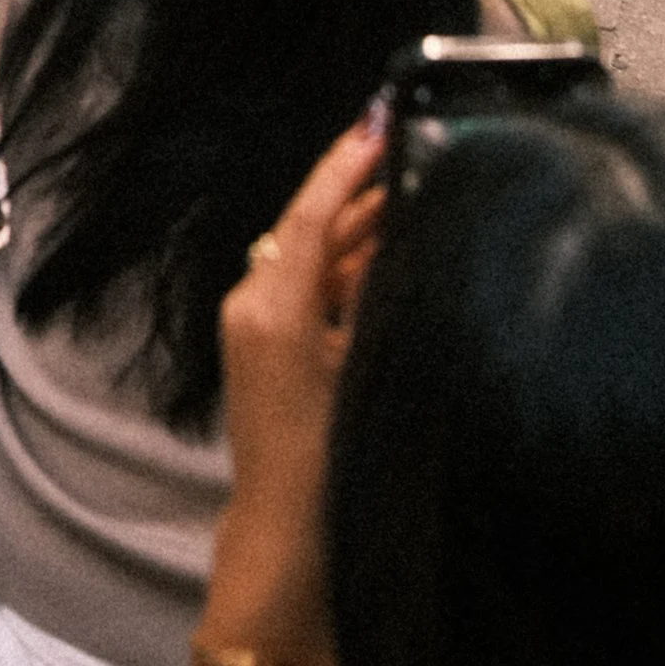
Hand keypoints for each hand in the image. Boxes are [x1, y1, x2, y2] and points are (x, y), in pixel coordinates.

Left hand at [203, 115, 384, 665]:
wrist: (284, 541)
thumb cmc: (326, 467)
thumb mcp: (360, 375)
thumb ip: (372, 301)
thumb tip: (394, 240)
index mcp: (272, 307)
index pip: (311, 216)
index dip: (345, 168)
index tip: (378, 124)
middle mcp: (253, 307)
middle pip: (310, 230)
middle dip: (357, 194)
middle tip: (410, 152)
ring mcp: (255, 330)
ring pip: (312, 260)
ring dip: (356, 233)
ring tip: (411, 197)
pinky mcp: (267, 352)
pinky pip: (307, 292)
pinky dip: (344, 272)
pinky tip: (389, 262)